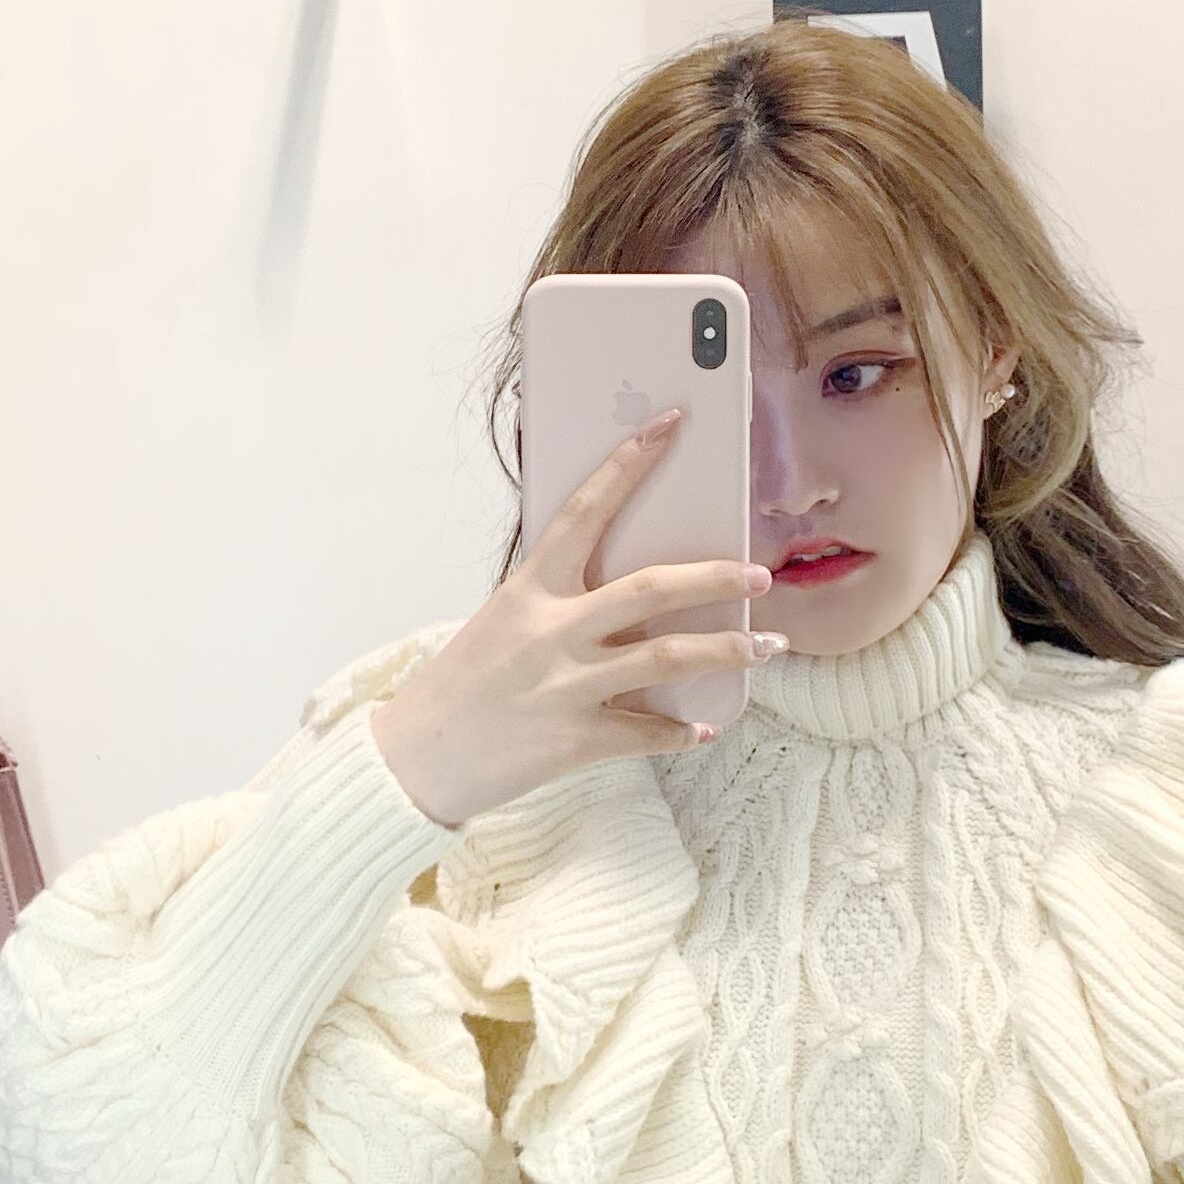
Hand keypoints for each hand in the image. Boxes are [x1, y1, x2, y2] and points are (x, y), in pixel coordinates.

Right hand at [368, 408, 779, 828]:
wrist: (415, 758)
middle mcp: (552, 631)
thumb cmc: (461, 685)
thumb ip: (556, 600)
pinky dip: (681, 733)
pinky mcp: (575, 740)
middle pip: (651, 589)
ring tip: (768, 648)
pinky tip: (705, 728)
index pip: (585, 511)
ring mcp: (566, 687)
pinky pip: (646, 733)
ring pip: (667, 659)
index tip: (670, 425)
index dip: (629, 464)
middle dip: (716, 578)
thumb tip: (625, 592)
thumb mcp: (501, 622)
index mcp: (529, 589)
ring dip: (727, 652)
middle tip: (759, 576)